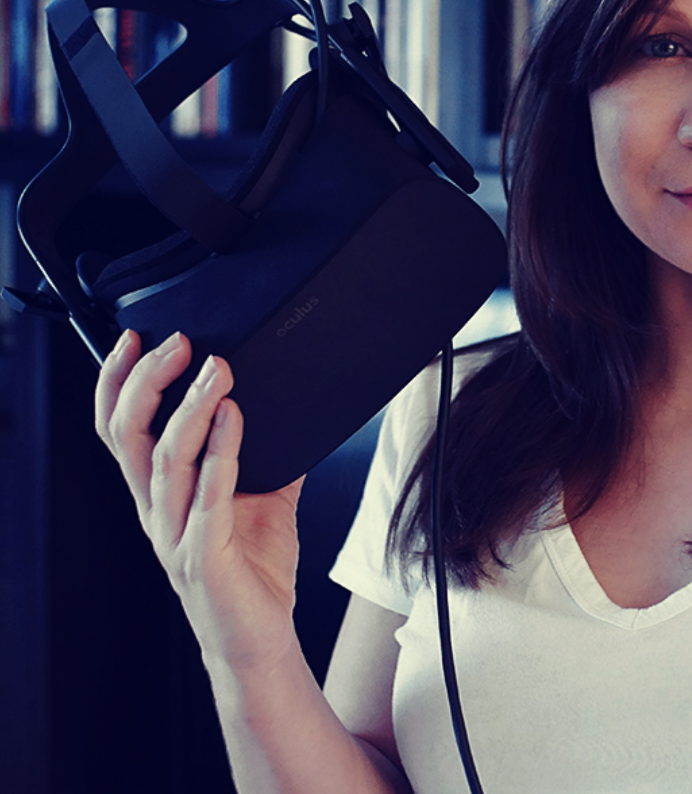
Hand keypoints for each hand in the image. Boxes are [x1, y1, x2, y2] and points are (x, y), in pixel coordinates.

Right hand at [95, 330, 304, 672]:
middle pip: (128, 435)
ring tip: (218, 370)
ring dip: (190, 409)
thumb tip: (291, 407)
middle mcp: (156, 509)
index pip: (119, 428)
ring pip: (165, 460)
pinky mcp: (204, 556)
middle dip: (147, 382)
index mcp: (160, 492)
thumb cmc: (253, 568)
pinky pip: (207, 497)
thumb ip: (266, 453)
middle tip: (177, 343)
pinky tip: (237, 417)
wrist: (260, 637)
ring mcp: (174, 534)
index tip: (134, 338)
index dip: (116, 382)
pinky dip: (222, 451)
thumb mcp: (263, 496)